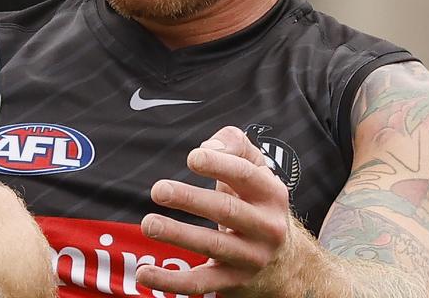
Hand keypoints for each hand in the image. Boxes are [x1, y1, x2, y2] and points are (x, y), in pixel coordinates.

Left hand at [136, 126, 292, 296]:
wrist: (285, 262)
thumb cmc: (255, 202)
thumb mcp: (255, 169)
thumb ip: (234, 145)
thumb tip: (208, 146)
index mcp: (271, 194)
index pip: (246, 175)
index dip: (219, 165)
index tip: (192, 158)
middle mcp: (267, 227)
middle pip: (226, 210)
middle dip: (190, 199)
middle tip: (158, 190)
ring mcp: (251, 257)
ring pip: (213, 246)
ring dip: (178, 235)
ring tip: (149, 224)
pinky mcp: (233, 282)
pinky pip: (201, 283)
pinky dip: (171, 281)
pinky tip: (143, 273)